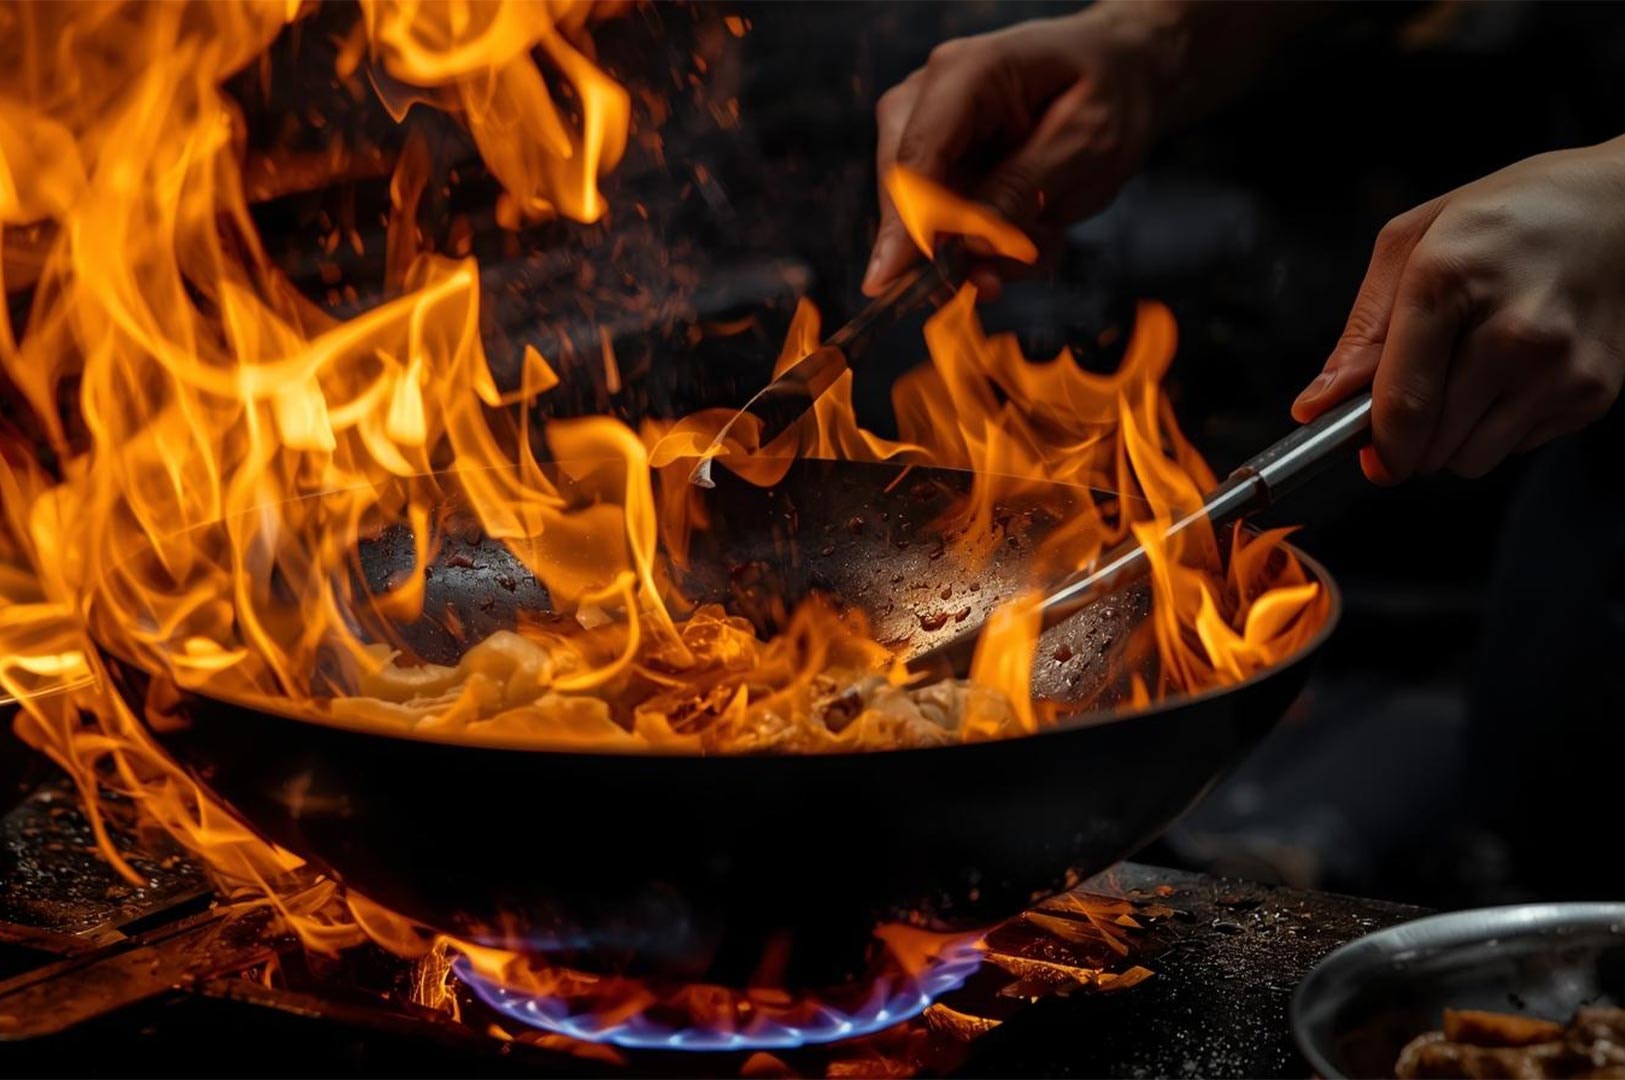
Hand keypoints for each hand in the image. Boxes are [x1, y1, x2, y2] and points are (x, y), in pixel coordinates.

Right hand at [864, 5, 1170, 297]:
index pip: (916, 156)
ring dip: (984, 251)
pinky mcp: (941, 166)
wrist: (1123, 75)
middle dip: (949, 249)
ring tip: (1043, 238)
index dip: (904, 224)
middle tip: (994, 286)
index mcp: (966, 73)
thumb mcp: (1088, 141)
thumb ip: (1025, 189)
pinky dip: (993, 245)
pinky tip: (1037, 229)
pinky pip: (948, 227)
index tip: (890, 281)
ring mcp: (930, 132)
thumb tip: (970, 245)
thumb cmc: (1111, 92)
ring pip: (925, 220)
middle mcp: (931, 97)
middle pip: (904, 192)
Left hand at [1293, 137, 1624, 482]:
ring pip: (1472, 459)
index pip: (1403, 404)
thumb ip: (1362, 331)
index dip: (1376, 446)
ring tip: (1471, 374)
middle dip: (1410, 435)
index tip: (1368, 455)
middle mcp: (1513, 331)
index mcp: (1448, 282)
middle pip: (1432, 445)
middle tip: (1421, 391)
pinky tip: (1516, 370)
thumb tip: (1320, 401)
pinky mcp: (1594, 393)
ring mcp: (1560, 367)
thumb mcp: (1412, 243)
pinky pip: (1518, 447)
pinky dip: (1504, 422)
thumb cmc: (1509, 219)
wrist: (1620, 207)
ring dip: (1455, 435)